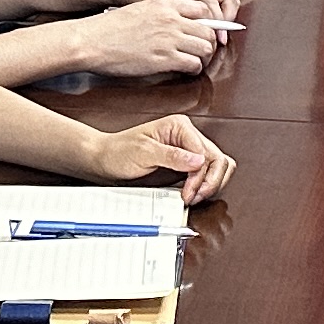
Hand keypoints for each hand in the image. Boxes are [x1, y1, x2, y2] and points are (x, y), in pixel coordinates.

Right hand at [76, 0, 232, 77]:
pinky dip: (194, 69)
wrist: (91, 41)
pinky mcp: (164, 59)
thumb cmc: (109, 28)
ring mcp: (169, 39)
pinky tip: (186, 70)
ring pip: (206, 48)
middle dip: (209, 42)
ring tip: (195, 62)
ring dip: (203, 57)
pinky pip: (193, 64)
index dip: (207, 22)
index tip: (204, 31)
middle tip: (203, 51)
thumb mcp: (139, 9)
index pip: (202, 8)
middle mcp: (171, 20)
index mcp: (164, 5)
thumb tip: (176, 22)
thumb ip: (161, 13)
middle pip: (209, 30)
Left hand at [84, 114, 233, 203]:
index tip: (188, 192)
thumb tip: (198, 160)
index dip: (200, 176)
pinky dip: (206, 185)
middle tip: (193, 197)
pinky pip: (208, 173)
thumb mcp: (144, 152)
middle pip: (218, 159)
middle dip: (210, 181)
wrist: (105, 160)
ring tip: (193, 196)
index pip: (206, 153)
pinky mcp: (186, 164)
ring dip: (211, 184)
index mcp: (180, 127)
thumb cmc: (119, 151)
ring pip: (219, 166)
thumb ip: (172, 156)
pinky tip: (192, 193)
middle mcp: (188, 136)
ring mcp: (189, 150)